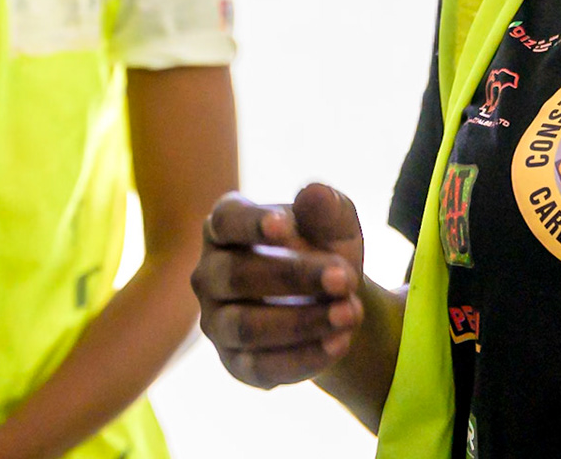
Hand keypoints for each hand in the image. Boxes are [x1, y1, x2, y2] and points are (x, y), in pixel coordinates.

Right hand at [192, 183, 366, 388]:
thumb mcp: (336, 224)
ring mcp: (217, 322)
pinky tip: (340, 343)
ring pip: (245, 327)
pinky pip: (260, 368)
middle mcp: (210, 274)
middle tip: (345, 278)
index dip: (251, 224)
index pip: (227, 221)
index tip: (286, 227)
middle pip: (236, 276)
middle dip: (294, 277)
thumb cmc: (325, 247)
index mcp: (226, 228)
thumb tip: (314, 193)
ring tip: (350, 313)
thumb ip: (326, 208)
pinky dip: (302, 358)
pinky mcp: (235, 363)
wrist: (334, 301)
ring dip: (300, 323)